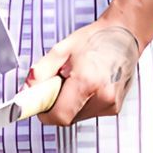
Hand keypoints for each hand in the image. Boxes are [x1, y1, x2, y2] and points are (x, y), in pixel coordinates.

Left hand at [25, 21, 141, 125]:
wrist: (125, 34)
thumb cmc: (97, 38)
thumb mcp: (62, 50)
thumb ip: (41, 72)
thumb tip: (27, 91)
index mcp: (87, 81)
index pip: (59, 116)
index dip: (45, 113)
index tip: (38, 107)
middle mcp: (103, 97)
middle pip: (67, 118)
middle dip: (57, 105)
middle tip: (58, 85)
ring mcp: (111, 104)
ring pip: (78, 117)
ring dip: (70, 105)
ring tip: (76, 82)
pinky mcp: (115, 107)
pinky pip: (89, 113)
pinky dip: (82, 103)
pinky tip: (87, 85)